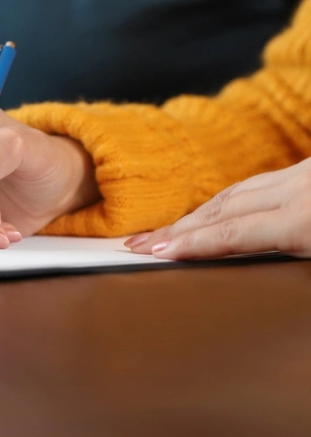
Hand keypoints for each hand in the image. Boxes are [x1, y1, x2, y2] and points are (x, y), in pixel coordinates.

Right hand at [126, 159, 310, 259]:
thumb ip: (292, 257)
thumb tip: (246, 263)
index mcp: (306, 220)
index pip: (231, 234)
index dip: (190, 245)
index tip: (156, 253)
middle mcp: (300, 189)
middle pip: (223, 209)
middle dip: (178, 228)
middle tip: (142, 243)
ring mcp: (305, 174)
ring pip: (235, 192)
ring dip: (197, 213)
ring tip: (168, 230)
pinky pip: (259, 182)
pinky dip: (228, 197)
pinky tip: (216, 208)